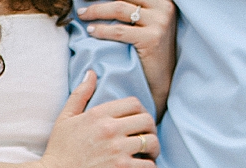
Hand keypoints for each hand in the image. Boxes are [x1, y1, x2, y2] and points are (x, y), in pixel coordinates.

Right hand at [41, 71, 157, 167]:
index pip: (133, 104)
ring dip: (155, 150)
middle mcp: (111, 129)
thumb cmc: (58, 153)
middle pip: (147, 121)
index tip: (140, 123)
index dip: (141, 112)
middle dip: (151, 130)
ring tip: (151, 156)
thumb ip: (80, 95)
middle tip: (149, 139)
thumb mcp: (65, 119)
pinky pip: (148, 166)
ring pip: (151, 142)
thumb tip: (91, 74)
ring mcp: (118, 150)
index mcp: (99, 114)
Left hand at [77, 0, 177, 116]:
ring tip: (82, 15)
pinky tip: (91, 31)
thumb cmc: (150, 52)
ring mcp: (159, 22)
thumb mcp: (146, 23)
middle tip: (81, 2)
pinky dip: (102, 30)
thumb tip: (105, 1)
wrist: (162, 82)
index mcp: (162, 0)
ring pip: (119, 9)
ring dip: (96, 11)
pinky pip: (119, 31)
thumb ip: (132, 9)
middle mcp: (163, 7)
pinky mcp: (152, 39)